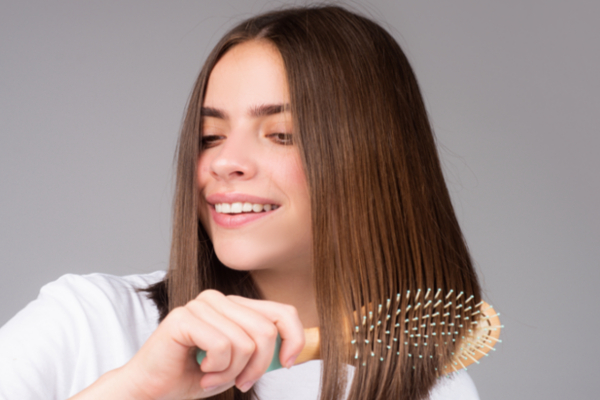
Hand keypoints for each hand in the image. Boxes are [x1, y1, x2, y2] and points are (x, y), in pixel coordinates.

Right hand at [118, 290, 304, 399]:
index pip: (282, 311)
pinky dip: (216, 369)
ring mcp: (201, 305)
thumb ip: (264, 351)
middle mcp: (219, 299)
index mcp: (235, 306)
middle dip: (258, 366)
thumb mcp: (240, 364)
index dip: (293, 338)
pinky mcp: (185, 317)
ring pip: (245, 342)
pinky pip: (222, 346)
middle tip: (241, 383)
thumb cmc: (193, 376)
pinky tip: (200, 372)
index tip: (286, 364)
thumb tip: (300, 348)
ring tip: (211, 376)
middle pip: (266, 330)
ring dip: (232, 372)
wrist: (151, 391)